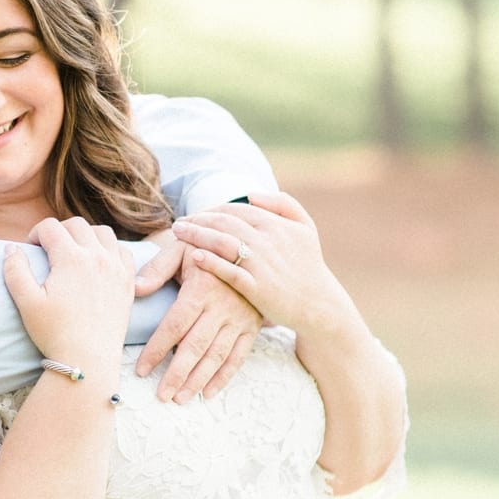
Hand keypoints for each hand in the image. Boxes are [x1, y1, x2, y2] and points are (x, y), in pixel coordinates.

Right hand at [3, 217, 135, 370]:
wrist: (88, 360)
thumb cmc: (55, 333)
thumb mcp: (26, 302)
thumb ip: (14, 270)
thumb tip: (10, 248)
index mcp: (71, 258)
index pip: (50, 227)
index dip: (35, 233)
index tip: (31, 248)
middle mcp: (97, 257)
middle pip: (76, 224)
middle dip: (59, 230)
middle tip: (49, 249)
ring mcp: (116, 268)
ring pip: (103, 232)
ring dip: (86, 235)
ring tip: (74, 251)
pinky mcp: (128, 282)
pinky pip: (122, 251)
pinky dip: (110, 249)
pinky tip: (99, 262)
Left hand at [134, 229, 261, 400]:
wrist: (249, 242)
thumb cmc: (206, 244)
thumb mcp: (182, 246)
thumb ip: (158, 268)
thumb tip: (135, 289)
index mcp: (202, 288)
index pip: (175, 325)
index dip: (157, 349)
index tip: (141, 369)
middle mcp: (223, 306)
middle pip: (195, 346)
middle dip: (177, 374)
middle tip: (160, 396)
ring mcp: (240, 318)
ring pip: (217, 356)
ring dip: (197, 380)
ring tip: (179, 398)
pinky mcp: (252, 326)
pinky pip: (239, 356)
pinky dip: (224, 377)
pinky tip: (207, 393)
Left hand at [169, 191, 352, 338]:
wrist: (319, 304)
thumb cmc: (308, 265)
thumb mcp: (305, 227)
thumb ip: (282, 203)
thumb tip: (250, 194)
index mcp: (276, 224)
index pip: (235, 210)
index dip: (211, 210)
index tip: (195, 215)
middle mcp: (268, 240)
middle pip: (224, 223)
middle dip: (197, 220)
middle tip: (178, 223)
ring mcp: (262, 264)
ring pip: (223, 243)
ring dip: (197, 235)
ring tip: (178, 233)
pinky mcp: (258, 288)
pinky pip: (230, 272)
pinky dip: (212, 263)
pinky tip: (195, 256)